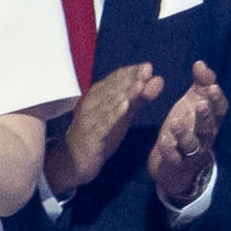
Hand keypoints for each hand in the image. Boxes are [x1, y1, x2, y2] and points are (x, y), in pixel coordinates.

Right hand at [46, 63, 162, 201]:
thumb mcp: (122, 115)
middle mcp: (93, 103)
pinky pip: (102, 123)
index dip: (132, 72)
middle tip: (146, 69)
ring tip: (139, 84)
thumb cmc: (99, 135)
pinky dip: (113, 114)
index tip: (148, 67)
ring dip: (124, 92)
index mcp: (99, 96)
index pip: (115, 79)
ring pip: (108, 103)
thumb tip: (158, 79)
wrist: (73, 163)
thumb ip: (139, 98)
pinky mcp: (91, 136)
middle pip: (112, 87)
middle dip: (130, 78)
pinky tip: (124, 106)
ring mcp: (90, 119)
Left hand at [150, 61, 228, 203]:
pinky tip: (164, 140)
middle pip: (209, 128)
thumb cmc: (188, 124)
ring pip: (191, 144)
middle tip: (201, 104)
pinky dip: (169, 150)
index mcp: (211, 120)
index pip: (220, 110)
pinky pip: (174, 157)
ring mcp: (191, 151)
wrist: (173, 161)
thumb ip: (201, 82)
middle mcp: (204, 136)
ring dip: (184, 133)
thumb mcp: (195, 101)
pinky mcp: (176, 162)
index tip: (212, 87)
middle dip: (205, 116)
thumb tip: (200, 63)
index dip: (218, 100)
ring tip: (175, 122)